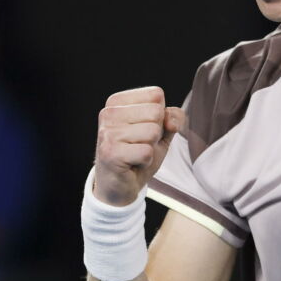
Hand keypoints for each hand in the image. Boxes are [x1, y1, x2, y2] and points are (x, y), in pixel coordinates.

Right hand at [93, 86, 185, 205]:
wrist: (119, 186)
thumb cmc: (138, 153)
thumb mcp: (161, 131)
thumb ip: (173, 116)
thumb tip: (171, 122)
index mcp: (118, 101)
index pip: (156, 95)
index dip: (160, 116)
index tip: (144, 129)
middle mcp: (109, 113)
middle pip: (156, 112)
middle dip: (156, 133)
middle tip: (139, 144)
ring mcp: (108, 133)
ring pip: (153, 132)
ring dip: (151, 148)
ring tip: (136, 153)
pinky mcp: (110, 153)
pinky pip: (147, 152)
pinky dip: (146, 161)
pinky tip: (133, 163)